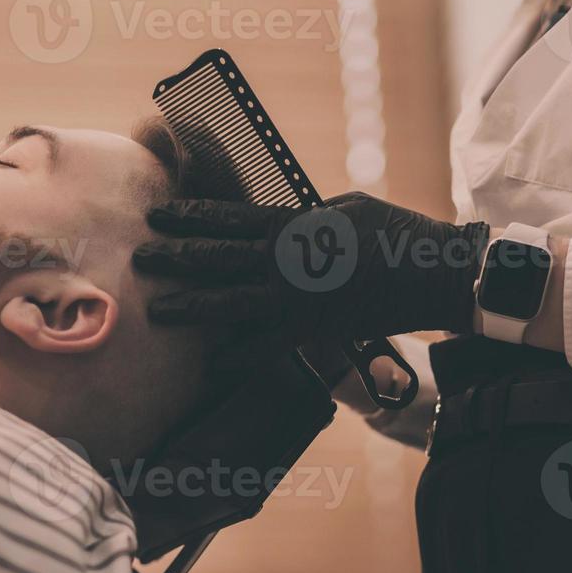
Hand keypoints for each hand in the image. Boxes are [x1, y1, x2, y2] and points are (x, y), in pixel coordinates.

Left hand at [133, 193, 489, 342]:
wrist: (431, 271)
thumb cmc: (394, 232)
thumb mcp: (347, 208)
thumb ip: (307, 218)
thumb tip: (284, 223)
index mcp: (293, 223)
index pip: (229, 216)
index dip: (191, 215)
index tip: (160, 215)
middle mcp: (286, 259)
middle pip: (218, 257)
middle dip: (175, 257)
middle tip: (140, 257)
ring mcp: (296, 296)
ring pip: (230, 302)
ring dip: (191, 306)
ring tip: (157, 311)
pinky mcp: (313, 328)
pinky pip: (266, 347)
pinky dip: (239, 357)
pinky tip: (212, 364)